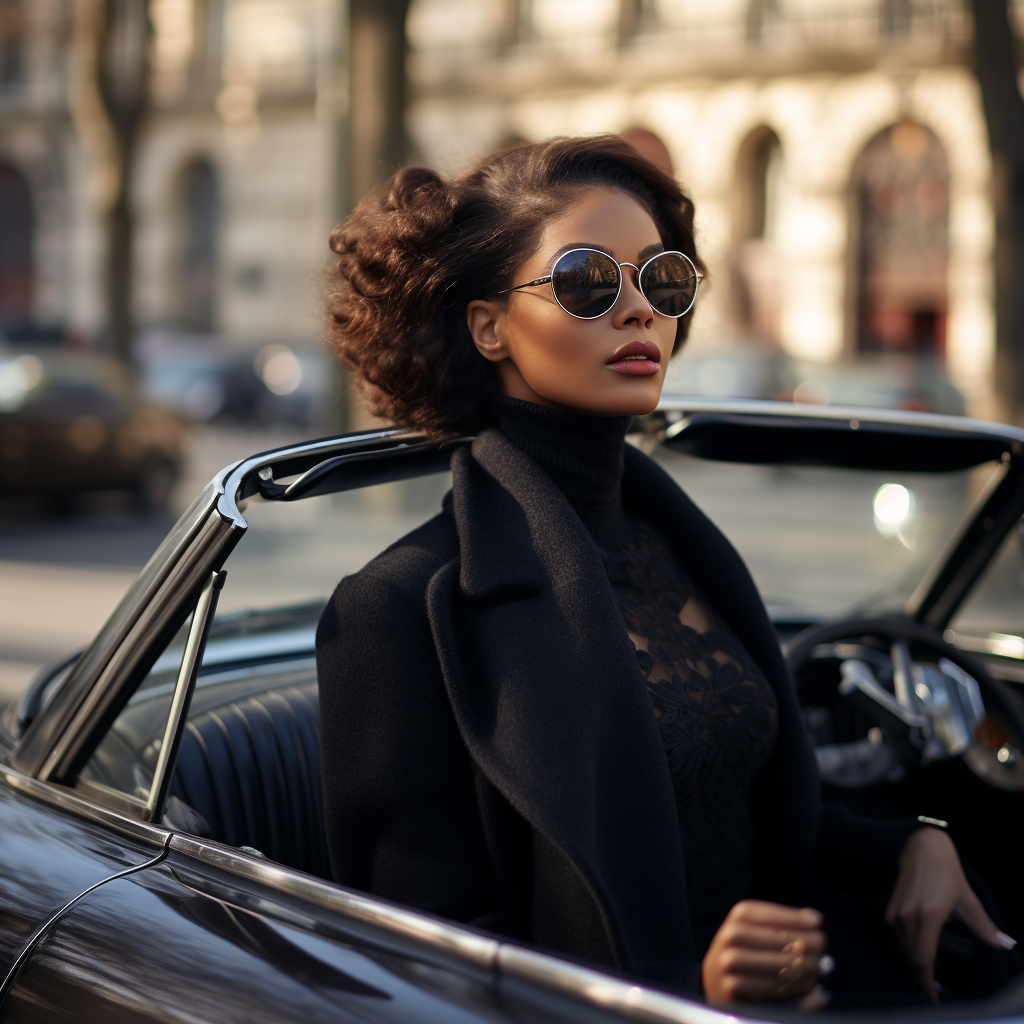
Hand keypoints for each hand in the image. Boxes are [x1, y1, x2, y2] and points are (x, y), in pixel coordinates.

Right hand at [702, 900, 830, 1010]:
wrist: (716, 983)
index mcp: (737, 917)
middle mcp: (729, 936)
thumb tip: (814, 917)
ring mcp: (728, 962)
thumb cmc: (747, 954)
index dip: (795, 917)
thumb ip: (782, 924)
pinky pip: (770, 986)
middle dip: (805, 944)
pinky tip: (808, 984)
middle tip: (824, 950)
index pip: (770, 914)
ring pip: (775, 963)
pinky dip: (794, 986)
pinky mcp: (732, 988)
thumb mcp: (757, 932)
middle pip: (775, 938)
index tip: (817, 922)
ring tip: (821, 967)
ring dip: (804, 966)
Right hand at [887, 826, 1016, 1000]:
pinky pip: (898, 938)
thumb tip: (1006, 945)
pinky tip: (921, 949)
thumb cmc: (946, 872)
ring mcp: (896, 913)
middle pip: (912, 958)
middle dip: (923, 976)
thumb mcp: (968, 900)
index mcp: (928, 916)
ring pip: (904, 950)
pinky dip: (909, 949)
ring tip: (931, 971)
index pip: (922, 959)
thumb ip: (984, 927)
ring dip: (916, 962)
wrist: (921, 847)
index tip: (935, 999)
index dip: (927, 983)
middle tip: (937, 988)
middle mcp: (907, 917)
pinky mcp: (890, 909)